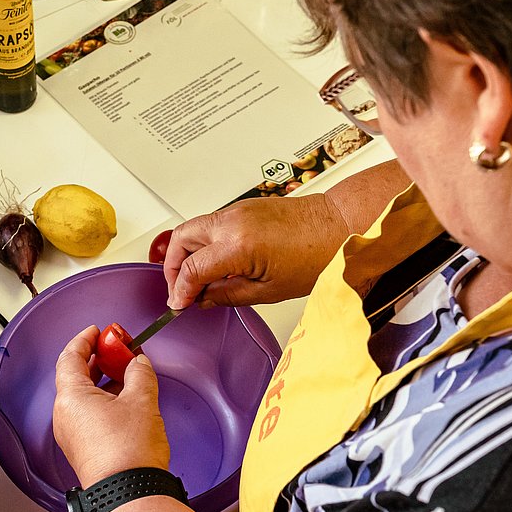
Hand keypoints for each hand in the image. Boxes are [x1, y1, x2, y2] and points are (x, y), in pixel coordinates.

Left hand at [52, 326, 169, 487]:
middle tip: (118, 349)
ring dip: (103, 381)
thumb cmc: (129, 451)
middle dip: (97, 359)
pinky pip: (89, 415)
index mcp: (71, 397)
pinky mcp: (83, 449)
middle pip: (75, 376)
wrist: (129, 494)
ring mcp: (72, 434)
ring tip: (127, 372)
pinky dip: (104, 401)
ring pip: (84, 397)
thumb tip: (138, 363)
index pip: (70, 357)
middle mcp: (65, 415)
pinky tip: (126, 400)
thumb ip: (140, 373)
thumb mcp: (142, 400)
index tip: (97, 331)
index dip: (84, 340)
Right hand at [163, 193, 347, 309]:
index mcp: (238, 245)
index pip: (191, 268)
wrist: (338, 226)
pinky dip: (203, 243)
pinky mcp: (243, 207)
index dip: (179, 290)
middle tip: (180, 288)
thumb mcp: (269, 290)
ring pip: (193, 229)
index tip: (179, 304)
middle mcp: (232, 222)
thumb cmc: (316, 255)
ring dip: (187, 253)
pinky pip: (211, 224)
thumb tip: (205, 298)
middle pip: (180, 239)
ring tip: (197, 278)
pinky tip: (215, 263)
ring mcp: (237, 211)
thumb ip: (229, 295)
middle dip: (172, 266)